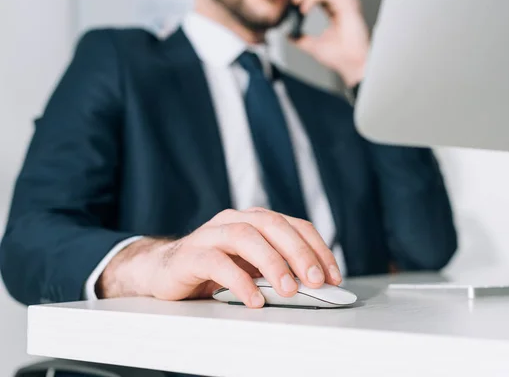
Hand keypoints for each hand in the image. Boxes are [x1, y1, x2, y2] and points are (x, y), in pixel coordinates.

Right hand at [97, 208, 342, 307]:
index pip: (295, 225)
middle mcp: (235, 220)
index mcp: (255, 220)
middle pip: (273, 225)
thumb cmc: (215, 268)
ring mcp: (211, 234)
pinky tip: (254, 299)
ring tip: (289, 290)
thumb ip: (277, 268)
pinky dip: (239, 281)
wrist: (165, 271)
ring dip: (272, 263)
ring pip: (246, 237)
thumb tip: (316, 285)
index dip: (317, 248)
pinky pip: (217, 262)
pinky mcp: (191, 254)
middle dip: (299, 253)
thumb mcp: (252, 267)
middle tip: (317, 281)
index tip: (334, 276)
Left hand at [291, 0, 369, 86]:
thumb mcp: (313, 46)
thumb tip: (289, 35)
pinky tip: (303, 9)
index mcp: (335, 8)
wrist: (351, 66)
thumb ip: (301, 38)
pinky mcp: (349, 6)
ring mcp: (347, 2)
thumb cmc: (340, 57)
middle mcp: (342, 2)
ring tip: (296, 1)